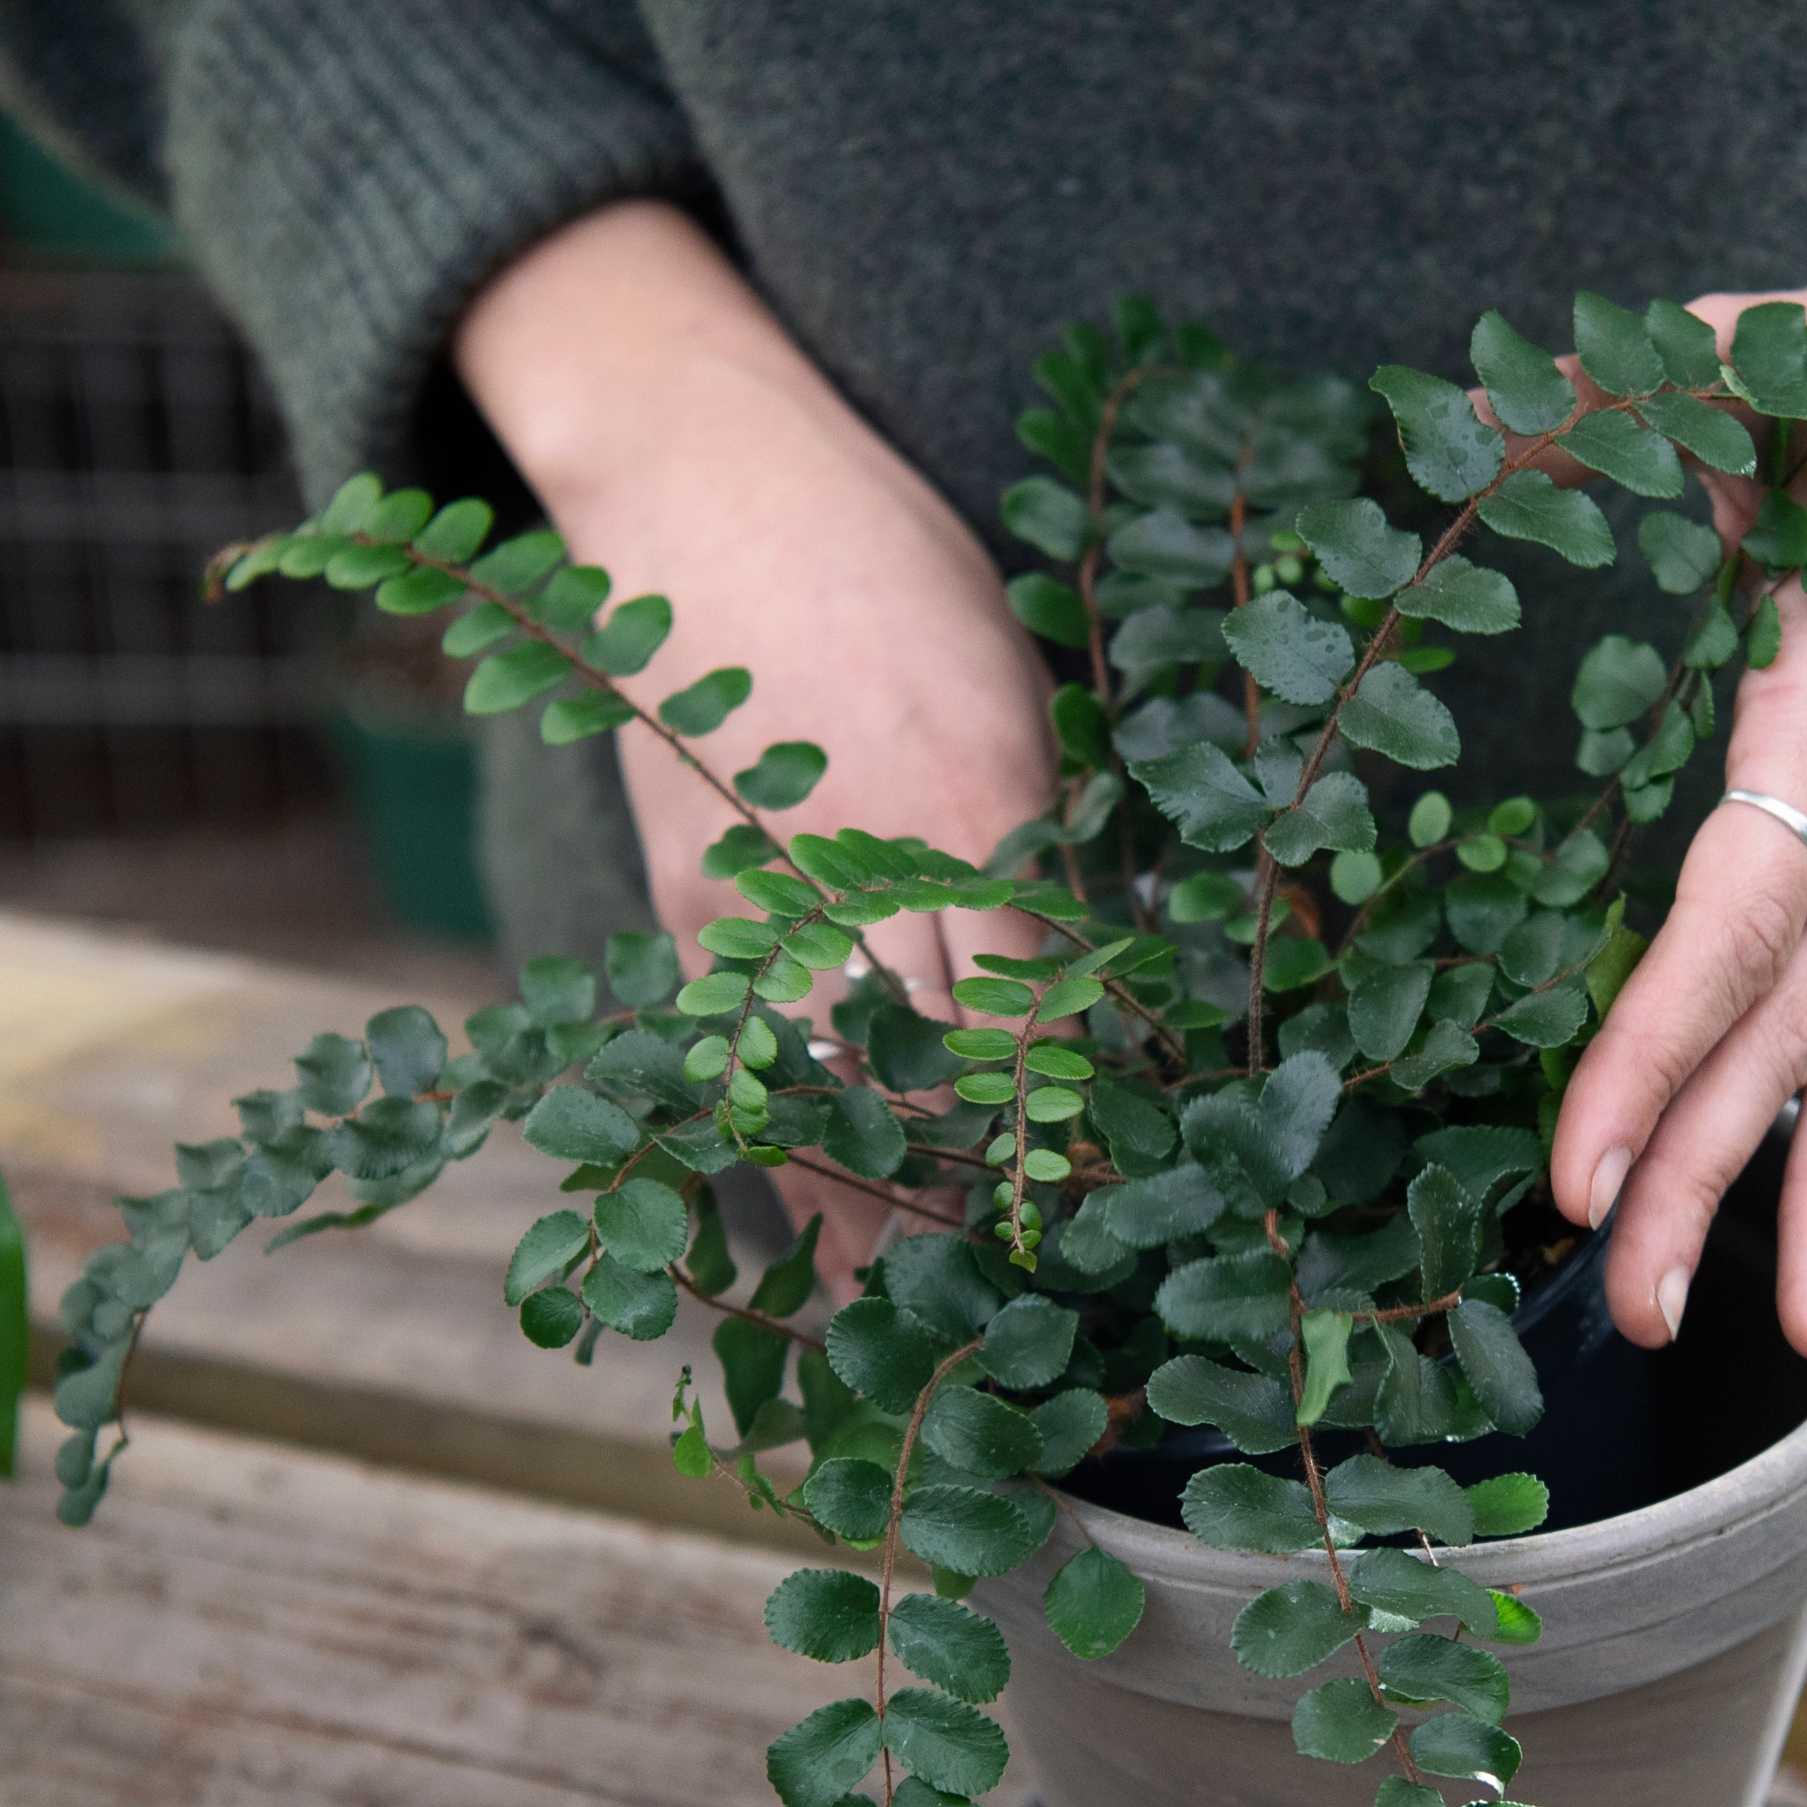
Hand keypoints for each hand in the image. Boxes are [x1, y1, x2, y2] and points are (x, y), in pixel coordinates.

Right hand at [457, 202, 1056, 1262]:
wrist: (706, 487)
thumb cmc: (891, 574)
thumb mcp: (1005, 689)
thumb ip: (1031, 838)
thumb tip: (1075, 986)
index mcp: (980, 794)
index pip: (1038, 996)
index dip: (1068, 1111)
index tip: (1116, 1201)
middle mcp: (871, 855)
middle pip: (940, 1061)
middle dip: (989, 1185)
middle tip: (1042, 1298)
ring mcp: (764, 884)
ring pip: (834, 1083)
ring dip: (888, 1207)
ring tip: (934, 1318)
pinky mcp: (690, 896)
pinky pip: (746, 1055)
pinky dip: (794, 1154)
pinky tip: (828, 1250)